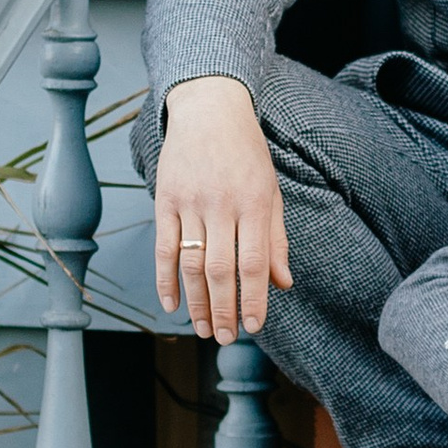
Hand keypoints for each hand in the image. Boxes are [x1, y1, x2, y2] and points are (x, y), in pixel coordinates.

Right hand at [153, 76, 291, 343]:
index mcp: (255, 203)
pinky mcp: (165, 200)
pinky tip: (171, 304)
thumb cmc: (247, 154)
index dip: (254, 299)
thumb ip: (276, 239)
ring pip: (191, 264)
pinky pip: (164, 247)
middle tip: (226, 339)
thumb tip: (283, 284)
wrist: (209, 109)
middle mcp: (222, 204)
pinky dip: (165, 279)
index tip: (254, 327)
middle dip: (224, 310)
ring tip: (203, 329)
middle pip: (220, 270)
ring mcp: (190, 202)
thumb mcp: (271, 191)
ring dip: (196, 302)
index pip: (254, 263)